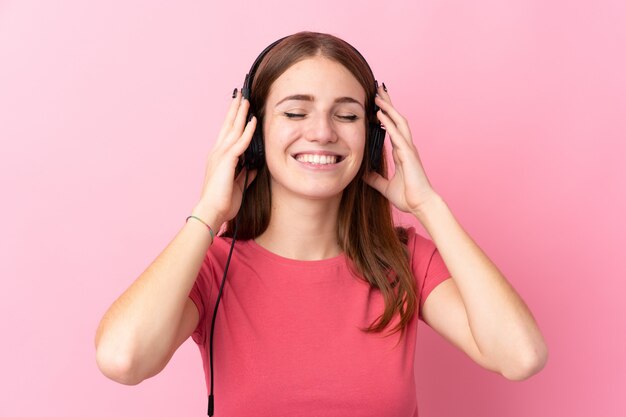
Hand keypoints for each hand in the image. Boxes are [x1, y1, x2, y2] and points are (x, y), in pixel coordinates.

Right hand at [192, 90, 257, 228]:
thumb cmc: (223, 202)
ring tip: (246, 100)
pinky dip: (247, 131)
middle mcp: (217, 152)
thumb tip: (256, 166)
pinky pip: (240, 142)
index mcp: (219, 157)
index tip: (239, 107)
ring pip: (233, 129)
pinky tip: (253, 120)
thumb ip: (247, 173)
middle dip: (235, 109)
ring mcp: (221, 155)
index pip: (227, 133)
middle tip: (240, 94)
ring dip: (241, 113)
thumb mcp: (239, 184)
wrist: (212, 212)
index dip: (233, 119)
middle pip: (228, 125)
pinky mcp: (227, 161)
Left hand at [363, 84, 438, 215]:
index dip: (386, 115)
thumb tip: (363, 175)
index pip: (393, 128)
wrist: (421, 205)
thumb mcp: (385, 187)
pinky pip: (398, 135)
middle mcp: (406, 147)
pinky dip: (389, 123)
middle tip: (379, 90)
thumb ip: (375, 179)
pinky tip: (381, 114)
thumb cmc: (408, 197)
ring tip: (378, 96)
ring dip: (388, 108)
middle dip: (388, 104)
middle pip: (397, 119)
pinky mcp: (409, 155)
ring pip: (399, 122)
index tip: (377, 104)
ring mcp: (409, 149)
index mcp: (402, 153)